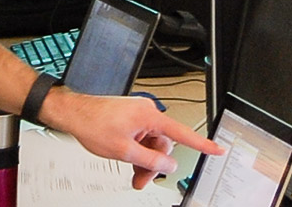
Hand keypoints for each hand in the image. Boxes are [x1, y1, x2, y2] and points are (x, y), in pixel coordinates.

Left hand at [45, 92, 221, 188]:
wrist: (74, 114)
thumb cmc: (93, 124)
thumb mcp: (124, 151)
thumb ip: (150, 161)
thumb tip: (168, 166)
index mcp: (149, 116)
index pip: (182, 133)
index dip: (202, 144)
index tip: (217, 150)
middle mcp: (147, 113)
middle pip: (163, 145)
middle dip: (154, 165)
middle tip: (142, 180)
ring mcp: (138, 116)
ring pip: (152, 145)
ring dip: (145, 161)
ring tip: (133, 175)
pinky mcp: (131, 119)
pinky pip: (143, 139)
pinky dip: (139, 152)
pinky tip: (130, 163)